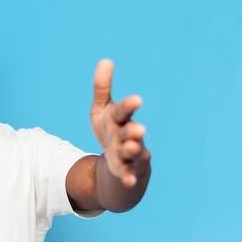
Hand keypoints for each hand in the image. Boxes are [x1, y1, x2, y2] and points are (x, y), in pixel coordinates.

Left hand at [90, 59, 149, 187]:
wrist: (120, 159)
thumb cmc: (111, 129)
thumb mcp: (102, 110)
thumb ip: (102, 88)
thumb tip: (105, 60)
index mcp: (119, 119)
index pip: (124, 110)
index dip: (130, 105)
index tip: (138, 99)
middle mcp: (127, 135)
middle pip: (130, 132)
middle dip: (134, 131)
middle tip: (139, 130)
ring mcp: (129, 154)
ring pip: (132, 152)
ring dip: (131, 150)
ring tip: (131, 147)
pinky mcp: (126, 170)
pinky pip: (128, 174)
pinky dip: (128, 177)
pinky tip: (128, 181)